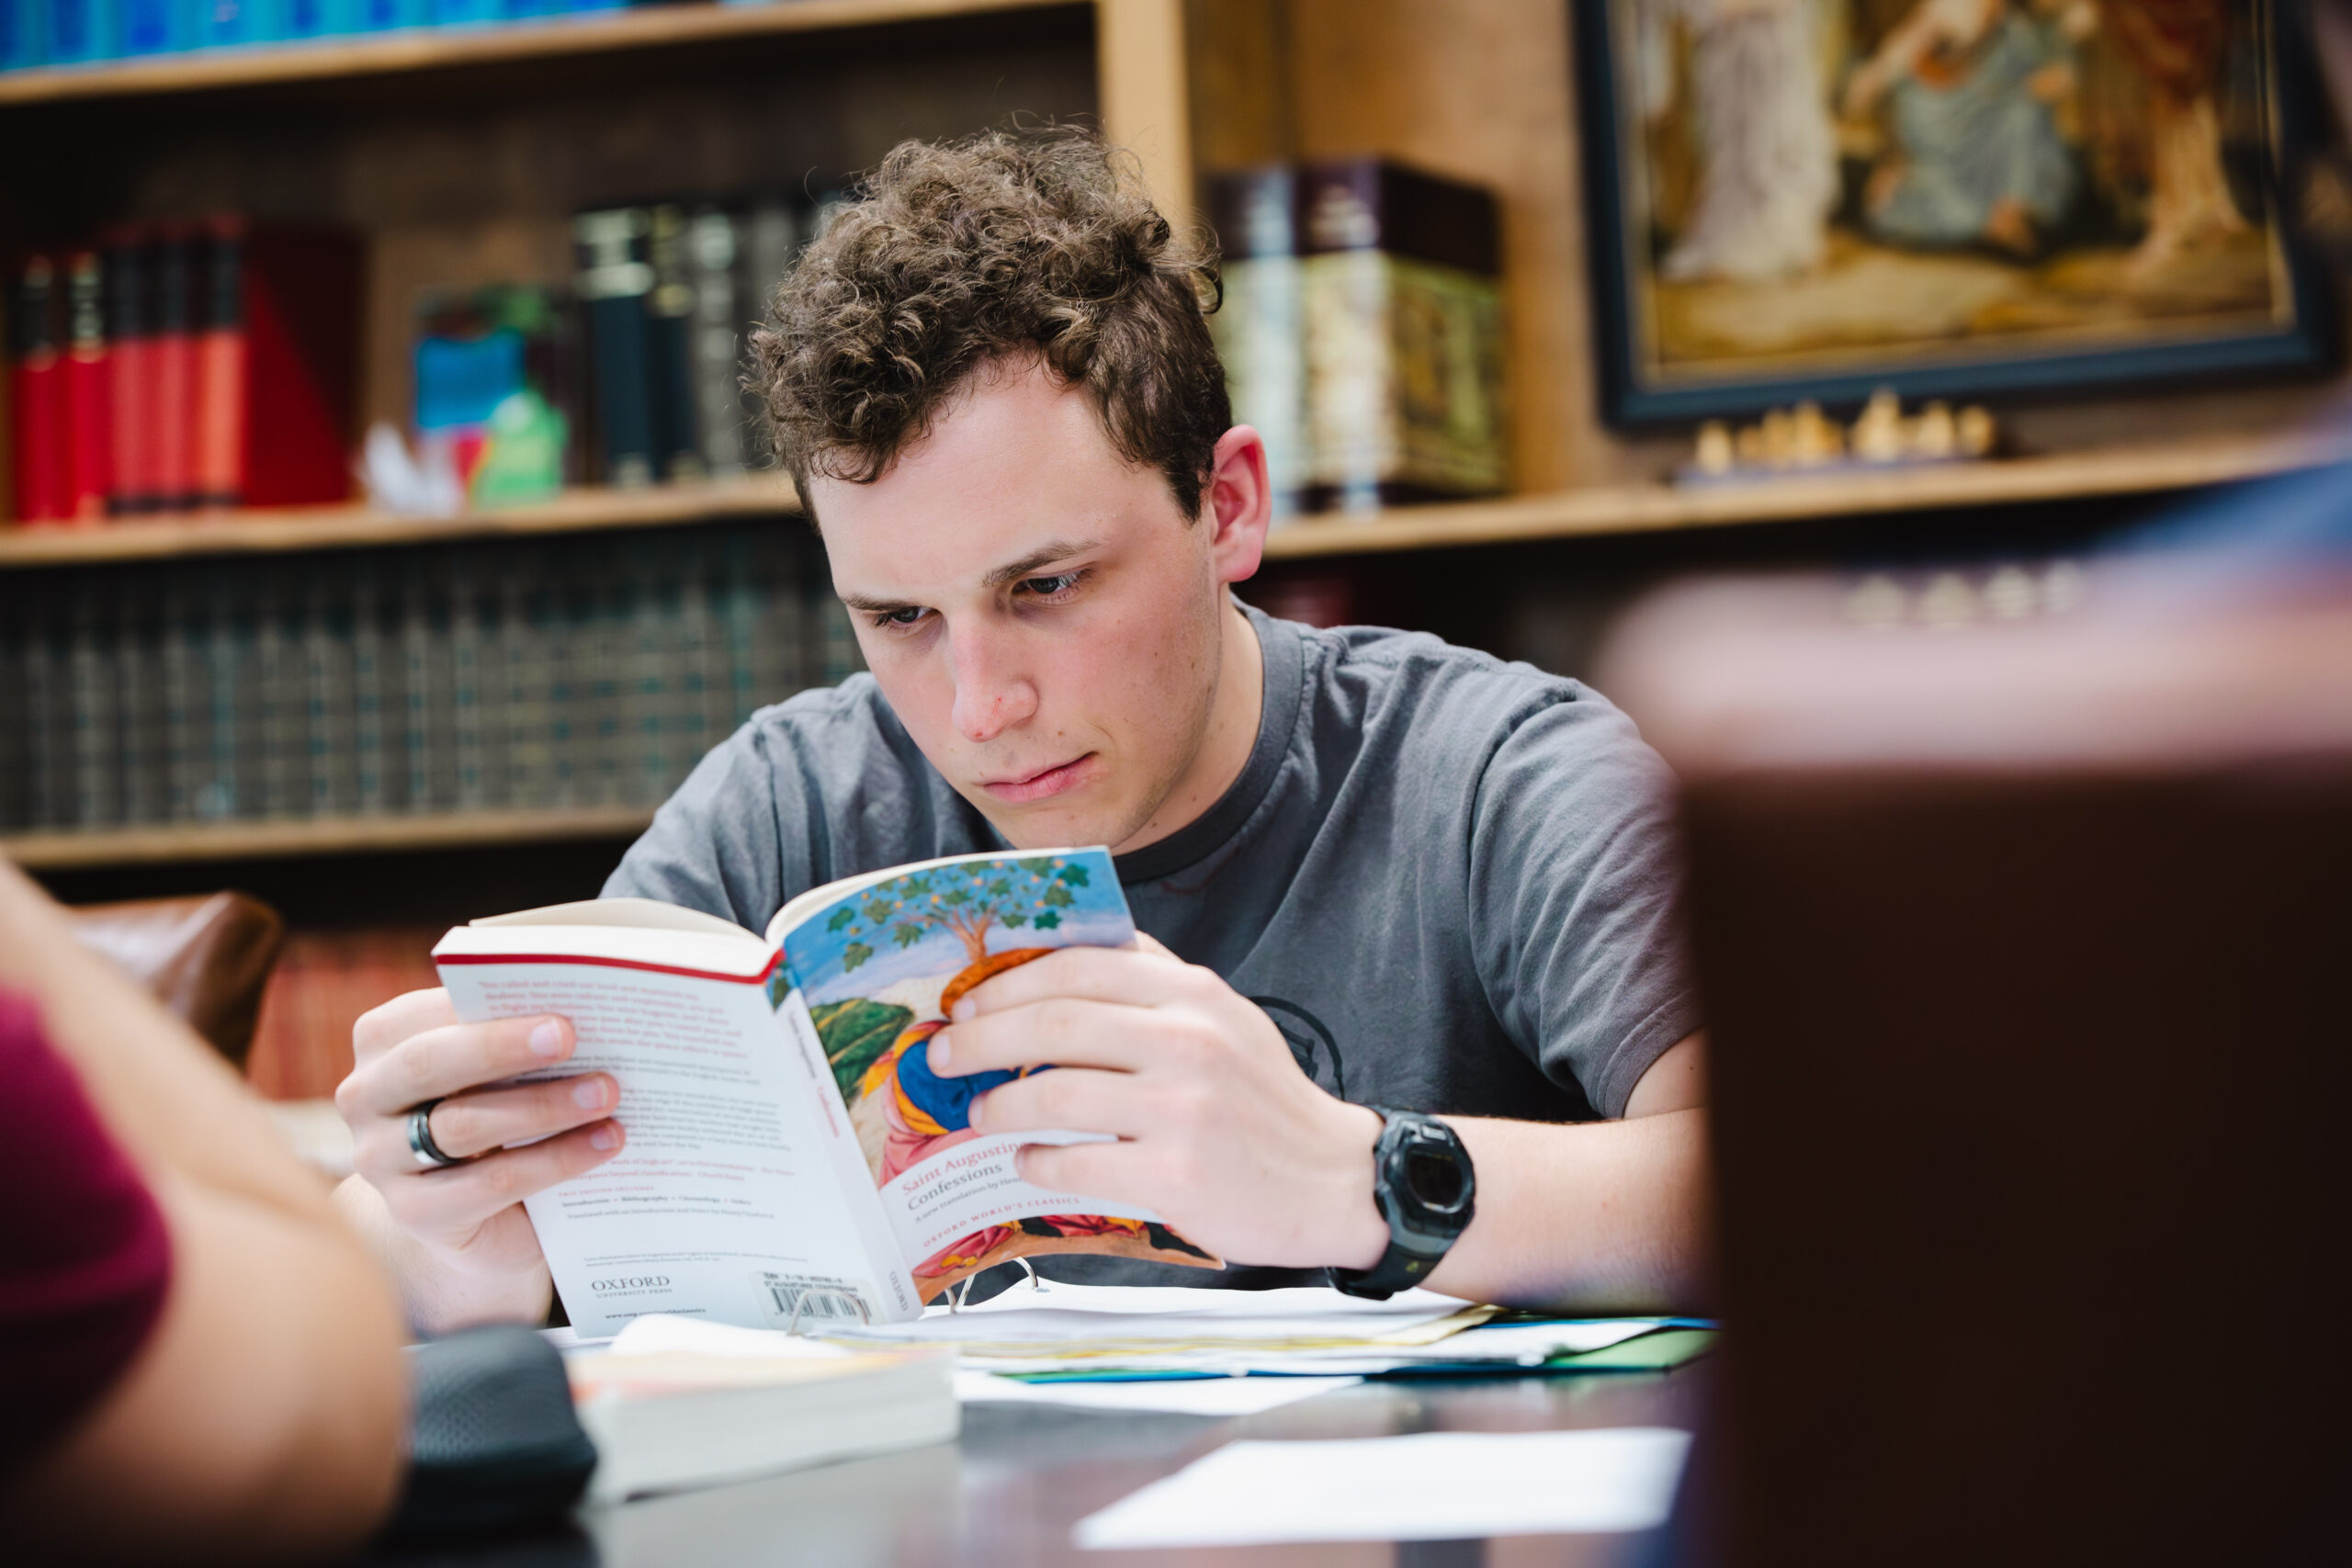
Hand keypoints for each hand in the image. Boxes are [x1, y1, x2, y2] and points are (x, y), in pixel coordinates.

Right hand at [337, 989, 625, 1305]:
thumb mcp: (499, 1069)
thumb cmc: (498, 1110)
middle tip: (570, 1038)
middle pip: (429, 1063)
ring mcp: (380, 1159)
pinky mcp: (414, 1213)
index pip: (425, 1013)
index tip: (551, 1005)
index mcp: (383, 1040)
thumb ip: (518, 1035)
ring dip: (544, 1106)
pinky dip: (554, 1161)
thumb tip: (588, 1009)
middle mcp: (365, 1096)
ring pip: (463, 1126)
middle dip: (503, 1048)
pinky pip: (490, 1182)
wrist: (479, 1213)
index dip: (484, 1007)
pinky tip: (604, 1144)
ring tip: (606, 1094)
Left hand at [927, 938, 1389, 1270]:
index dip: (1009, 982)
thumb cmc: (1262, 1100)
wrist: (1331, 1180)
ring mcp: (1182, 1107)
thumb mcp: (1221, 1017)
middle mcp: (1188, 1039)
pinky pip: (1076, 1162)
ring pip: (1053, 1092)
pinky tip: (1028, 1162)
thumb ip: (1150, 985)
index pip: (1080, 966)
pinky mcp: (1176, 1173)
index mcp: (1193, 993)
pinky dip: (1037, 1162)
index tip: (967, 1000)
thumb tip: (1053, 964)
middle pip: (1054, 1022)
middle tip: (945, 1054)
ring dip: (998, 1105)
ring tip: (979, 1115)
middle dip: (980, 1038)